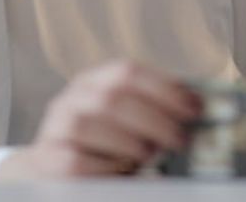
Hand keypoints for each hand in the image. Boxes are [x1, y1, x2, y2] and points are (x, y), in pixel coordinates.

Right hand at [0, 60, 200, 180]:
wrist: (54, 173)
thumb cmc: (103, 148)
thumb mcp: (127, 123)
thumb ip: (154, 114)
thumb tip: (198, 114)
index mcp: (94, 81)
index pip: (128, 71)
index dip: (165, 88)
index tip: (194, 108)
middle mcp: (71, 99)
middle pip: (112, 98)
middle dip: (154, 119)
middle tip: (181, 140)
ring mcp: (55, 128)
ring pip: (88, 124)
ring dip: (128, 141)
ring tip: (152, 157)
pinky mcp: (47, 160)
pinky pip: (75, 161)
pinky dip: (105, 168)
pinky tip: (124, 174)